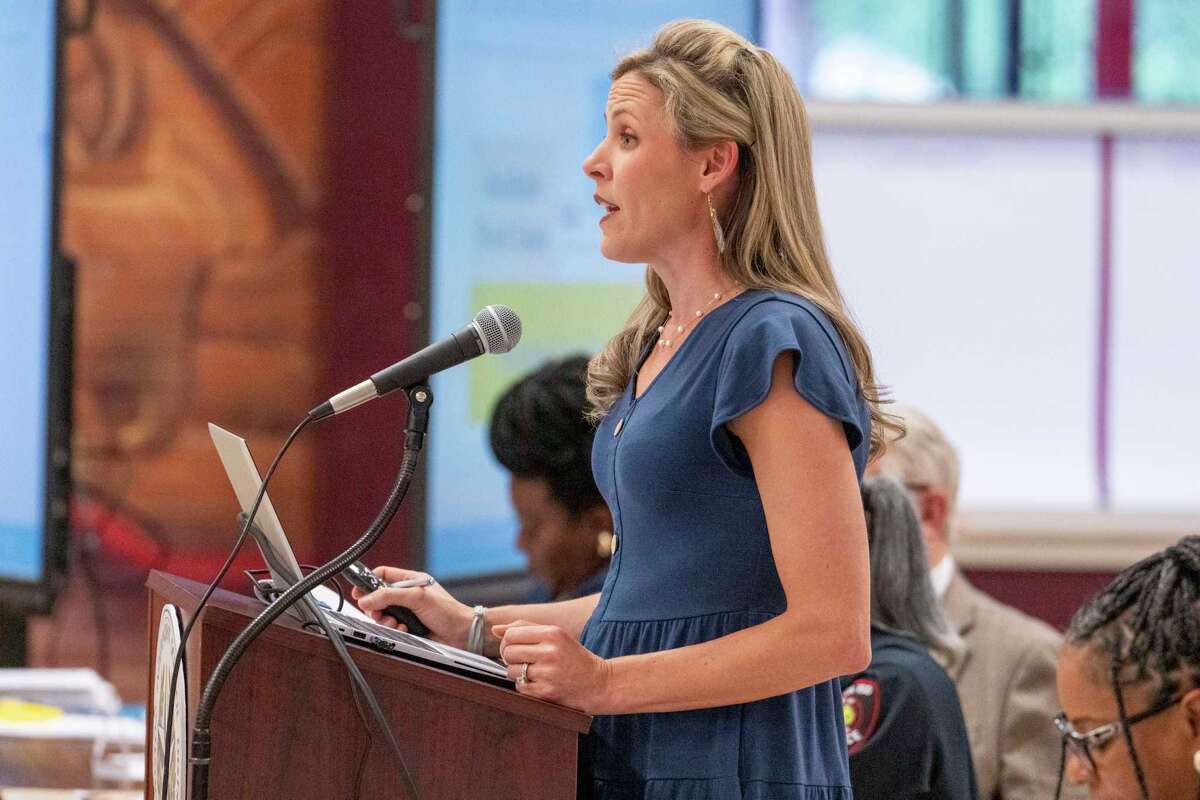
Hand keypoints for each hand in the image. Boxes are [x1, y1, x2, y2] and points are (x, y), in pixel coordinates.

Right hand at [352, 566, 470, 646]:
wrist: (462, 634)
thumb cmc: (449, 612)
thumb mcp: (417, 597)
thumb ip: (390, 596)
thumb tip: (366, 600)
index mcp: (410, 581)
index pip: (382, 575)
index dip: (368, 582)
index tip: (359, 592)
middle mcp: (407, 596)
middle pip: (378, 597)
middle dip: (375, 606)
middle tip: (378, 612)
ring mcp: (407, 612)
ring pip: (383, 615)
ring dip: (385, 620)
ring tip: (395, 622)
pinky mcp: (408, 627)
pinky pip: (391, 628)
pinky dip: (394, 630)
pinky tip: (404, 629)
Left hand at [494, 620, 611, 712]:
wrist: (597, 683)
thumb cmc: (572, 656)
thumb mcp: (555, 635)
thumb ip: (525, 628)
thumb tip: (494, 630)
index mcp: (552, 633)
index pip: (511, 634)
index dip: (506, 641)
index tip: (513, 646)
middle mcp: (550, 652)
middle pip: (508, 652)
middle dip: (510, 657)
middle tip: (522, 660)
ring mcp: (548, 673)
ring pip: (511, 671)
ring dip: (517, 672)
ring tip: (533, 671)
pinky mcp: (546, 692)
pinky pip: (520, 687)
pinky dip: (525, 685)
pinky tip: (538, 682)